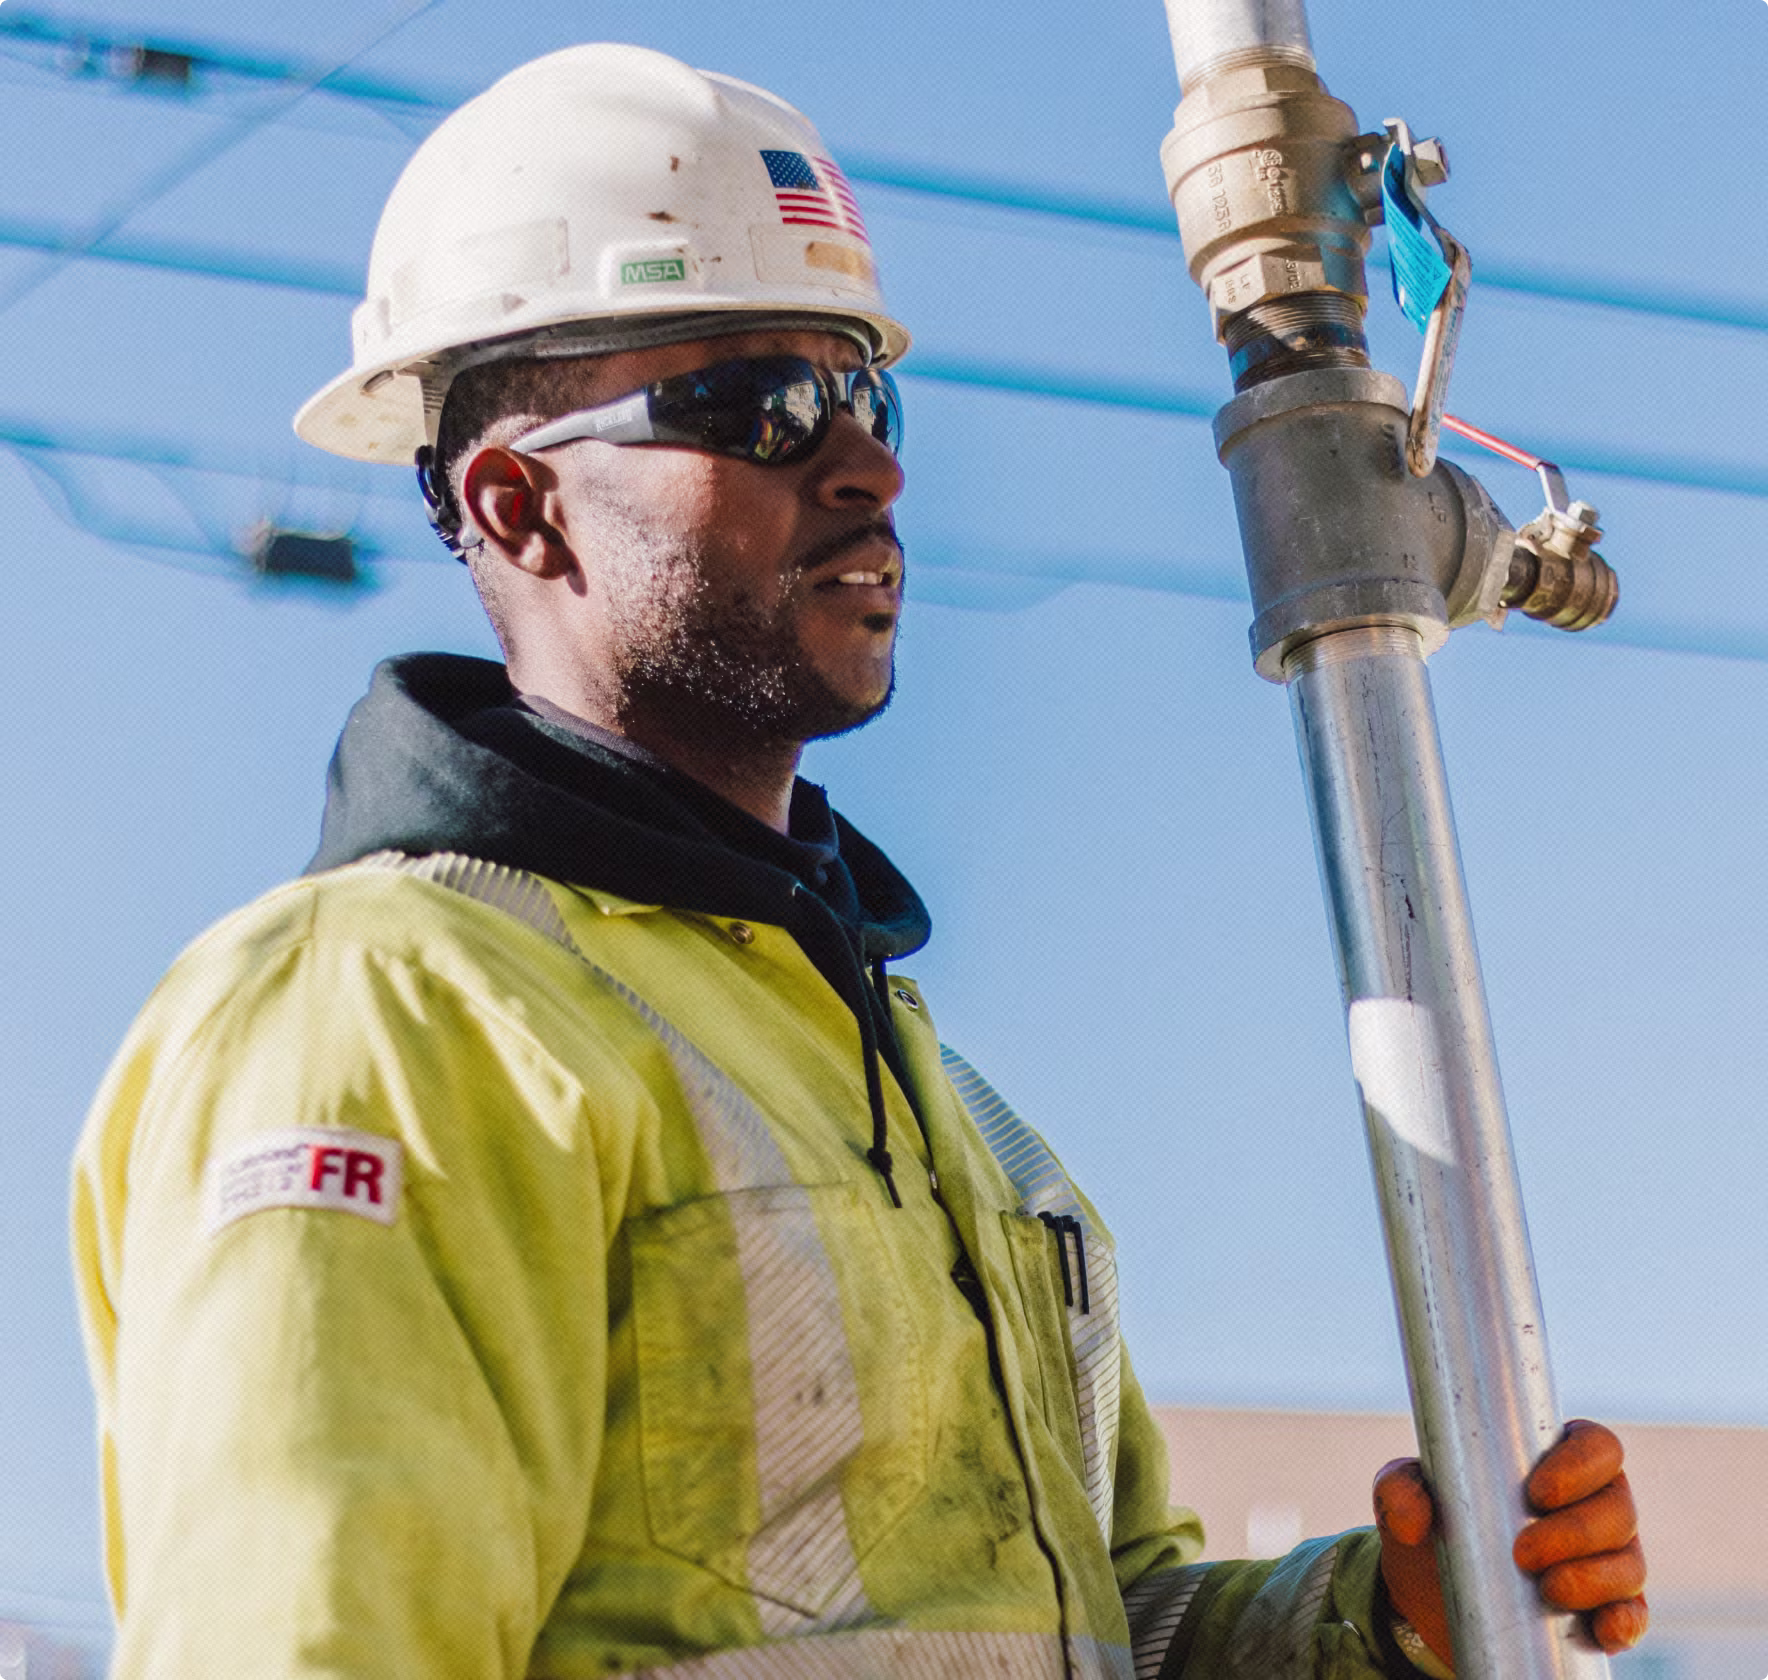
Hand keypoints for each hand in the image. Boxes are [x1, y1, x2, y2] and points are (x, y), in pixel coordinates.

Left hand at [1373, 1420, 1648, 1670]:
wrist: (1431, 1598)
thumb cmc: (1432, 1525)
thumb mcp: (1403, 1496)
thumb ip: (1399, 1489)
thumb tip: (1414, 1516)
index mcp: (1555, 1460)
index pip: (1598, 1446)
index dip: (1581, 1465)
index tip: (1538, 1493)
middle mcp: (1592, 1505)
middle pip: (1619, 1508)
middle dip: (1578, 1532)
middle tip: (1524, 1554)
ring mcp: (1605, 1559)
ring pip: (1630, 1563)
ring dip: (1595, 1579)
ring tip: (1546, 1590)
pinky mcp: (1605, 1609)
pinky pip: (1634, 1615)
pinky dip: (1624, 1623)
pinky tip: (1601, 1629)